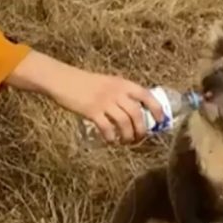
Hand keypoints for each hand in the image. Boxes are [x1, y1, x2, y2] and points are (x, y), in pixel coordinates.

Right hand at [6, 51, 164, 142]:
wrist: (63, 80)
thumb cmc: (85, 83)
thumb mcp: (108, 83)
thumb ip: (120, 93)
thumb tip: (134, 112)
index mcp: (123, 84)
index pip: (146, 96)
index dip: (156, 110)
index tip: (159, 121)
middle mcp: (117, 92)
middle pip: (137, 115)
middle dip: (141, 130)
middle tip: (138, 139)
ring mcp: (104, 102)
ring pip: (124, 123)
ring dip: (127, 137)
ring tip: (125, 142)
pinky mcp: (92, 111)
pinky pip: (107, 128)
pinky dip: (111, 138)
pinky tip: (110, 141)